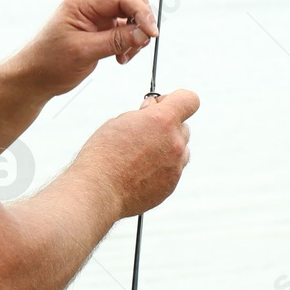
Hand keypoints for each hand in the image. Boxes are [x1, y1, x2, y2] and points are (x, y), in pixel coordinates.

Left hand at [16, 0, 158, 97]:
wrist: (34, 77)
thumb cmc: (50, 63)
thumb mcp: (84, 52)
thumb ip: (116, 40)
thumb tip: (144, 33)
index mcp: (82, 1)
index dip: (142, 12)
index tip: (152, 34)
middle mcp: (90, 2)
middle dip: (142, 13)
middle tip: (143, 39)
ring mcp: (96, 14)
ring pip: (130, 8)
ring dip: (137, 29)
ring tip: (127, 54)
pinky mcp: (100, 27)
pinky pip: (125, 25)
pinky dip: (130, 39)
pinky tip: (122, 57)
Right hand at [81, 89, 199, 216]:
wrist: (99, 190)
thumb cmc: (104, 154)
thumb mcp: (120, 122)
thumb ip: (143, 114)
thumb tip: (153, 109)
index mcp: (163, 120)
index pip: (189, 100)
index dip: (176, 100)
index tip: (160, 106)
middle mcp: (175, 142)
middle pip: (183, 126)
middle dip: (167, 126)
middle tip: (144, 132)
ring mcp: (176, 166)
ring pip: (180, 150)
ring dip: (166, 148)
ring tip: (140, 155)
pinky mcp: (171, 184)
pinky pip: (172, 169)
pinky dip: (160, 168)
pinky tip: (139, 171)